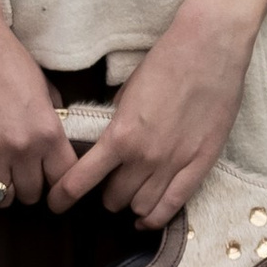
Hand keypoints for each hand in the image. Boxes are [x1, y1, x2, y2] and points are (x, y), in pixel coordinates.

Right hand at [0, 0, 75, 208]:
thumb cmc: (5, 54)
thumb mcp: (42, 84)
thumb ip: (51, 117)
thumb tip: (55, 141)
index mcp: (48, 130)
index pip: (65, 179)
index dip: (58, 182)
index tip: (49, 178)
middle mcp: (23, 146)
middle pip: (33, 194)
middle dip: (28, 184)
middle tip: (19, 170)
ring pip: (3, 198)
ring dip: (2, 188)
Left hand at [54, 0, 255, 226]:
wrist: (209, 48)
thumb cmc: (165, 62)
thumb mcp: (126, 93)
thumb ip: (115, 125)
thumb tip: (106, 145)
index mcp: (120, 135)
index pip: (80, 181)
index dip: (63, 197)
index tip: (57, 204)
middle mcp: (144, 157)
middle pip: (113, 199)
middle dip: (106, 195)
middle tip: (109, 184)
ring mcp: (174, 164)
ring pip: (141, 207)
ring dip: (131, 203)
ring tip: (132, 193)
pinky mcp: (200, 165)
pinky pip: (173, 206)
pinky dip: (155, 217)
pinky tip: (147, 218)